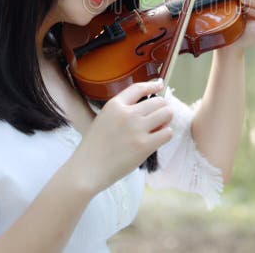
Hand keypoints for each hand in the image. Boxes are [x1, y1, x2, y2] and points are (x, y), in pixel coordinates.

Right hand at [68, 79, 171, 194]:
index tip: (160, 85)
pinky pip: (167, 133)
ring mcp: (137, 129)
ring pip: (166, 113)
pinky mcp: (144, 146)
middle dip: (162, 107)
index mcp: (114, 105)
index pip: (139, 87)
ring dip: (166, 119)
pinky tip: (158, 138)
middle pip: (158, 101)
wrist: (87, 170)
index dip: (152, 85)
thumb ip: (122, 110)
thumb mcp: (103, 118)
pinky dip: (166, 134)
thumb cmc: (94, 147)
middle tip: (159, 116)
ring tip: (160, 126)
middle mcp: (127, 114)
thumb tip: (148, 107)